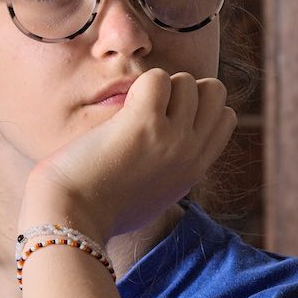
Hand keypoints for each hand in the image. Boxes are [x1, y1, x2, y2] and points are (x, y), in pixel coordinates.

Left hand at [19, 69, 236, 242]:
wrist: (72, 219)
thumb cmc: (101, 207)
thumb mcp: (155, 194)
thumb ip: (172, 169)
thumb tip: (170, 148)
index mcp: (195, 169)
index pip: (225, 116)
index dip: (197, 106)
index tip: (167, 116)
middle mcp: (191, 152)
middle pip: (214, 90)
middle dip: (184, 89)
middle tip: (151, 109)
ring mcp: (172, 138)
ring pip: (185, 80)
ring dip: (156, 87)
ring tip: (130, 113)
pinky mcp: (144, 124)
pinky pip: (157, 79)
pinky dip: (138, 86)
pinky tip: (120, 110)